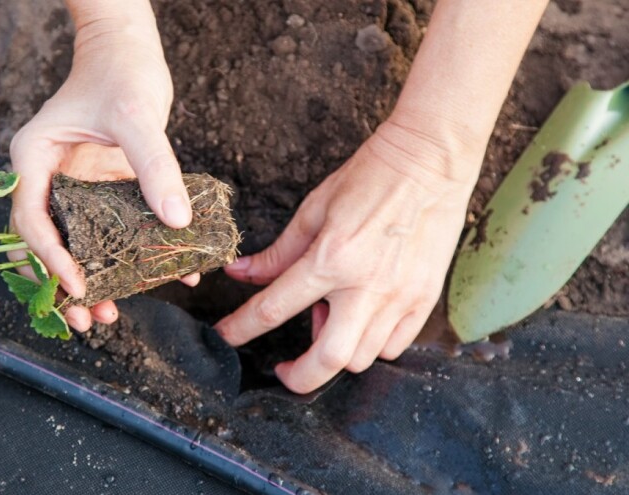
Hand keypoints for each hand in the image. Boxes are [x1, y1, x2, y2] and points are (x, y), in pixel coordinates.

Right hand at [9, 16, 195, 331]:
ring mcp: (72, 187)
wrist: (128, 51)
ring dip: (89, 281)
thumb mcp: (137, 116)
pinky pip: (106, 232)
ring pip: (72, 245)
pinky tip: (152, 278)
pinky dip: (123, 256)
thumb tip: (177, 221)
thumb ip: (154, 166)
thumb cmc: (121, 71)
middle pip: (44, 244)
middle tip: (89, 319)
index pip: (32, 220)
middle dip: (62, 286)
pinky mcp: (99, 191)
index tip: (79, 286)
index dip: (51, 259)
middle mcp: (47, 178)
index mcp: (34, 160)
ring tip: (109, 314)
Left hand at [215, 121, 477, 392]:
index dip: (241, 328)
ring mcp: (401, 297)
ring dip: (336, 351)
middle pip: (329, 360)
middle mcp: (367, 286)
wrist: (430, 160)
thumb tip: (241, 274)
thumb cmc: (370, 178)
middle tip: (284, 369)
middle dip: (299, 377)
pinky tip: (360, 319)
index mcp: (331, 259)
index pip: (274, 308)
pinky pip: (394, 346)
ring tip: (329, 317)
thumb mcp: (313, 210)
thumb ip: (277, 253)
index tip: (226, 337)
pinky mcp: (426, 299)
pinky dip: (371, 344)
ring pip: (363, 357)